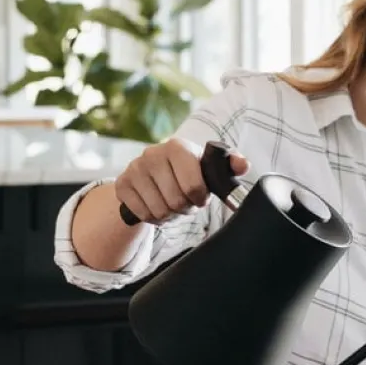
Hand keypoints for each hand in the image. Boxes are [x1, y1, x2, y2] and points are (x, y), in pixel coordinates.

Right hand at [114, 138, 248, 224]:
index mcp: (177, 146)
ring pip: (159, 210)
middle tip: (185, 201)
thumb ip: (230, 165)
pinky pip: (143, 214)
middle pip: (176, 201)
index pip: (193, 186)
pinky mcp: (122, 184)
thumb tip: (243, 165)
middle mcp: (152, 153)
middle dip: (184, 208)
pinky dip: (153, 218)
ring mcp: (134, 168)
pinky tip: (156, 206)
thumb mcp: (209, 167)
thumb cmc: (188, 171)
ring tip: (172, 204)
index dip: (200, 198)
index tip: (200, 197)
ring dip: (170, 214)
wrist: (153, 174)